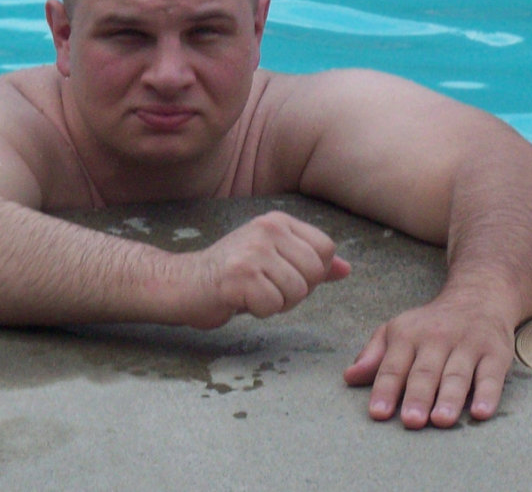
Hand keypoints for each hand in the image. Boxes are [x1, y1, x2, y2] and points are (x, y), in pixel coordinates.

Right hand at [185, 211, 349, 328]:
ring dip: (276, 303)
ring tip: (252, 292)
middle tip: (266, 287)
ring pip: (297, 291)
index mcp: (278, 221)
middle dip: (295, 291)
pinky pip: (273, 305)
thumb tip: (346, 269)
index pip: (325, 248)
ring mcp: (252, 251)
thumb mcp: (274, 258)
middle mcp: (267, 229)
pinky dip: (259, 311)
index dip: (313, 272)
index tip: (284, 274)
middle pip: (314, 273)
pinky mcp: (239, 276)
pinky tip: (241, 299)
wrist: (185, 282)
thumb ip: (309, 262)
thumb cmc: (231, 273)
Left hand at [343, 296, 514, 428]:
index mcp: (407, 334)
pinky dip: (487, 394)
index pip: (393, 365)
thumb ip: (373, 355)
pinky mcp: (495, 353)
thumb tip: (348, 377)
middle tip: (410, 421)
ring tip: (440, 420)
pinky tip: (481, 412)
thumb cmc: (429, 324)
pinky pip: (491, 376)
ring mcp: (467, 345)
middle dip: (416, 396)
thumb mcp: (396, 331)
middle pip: (425, 372)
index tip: (377, 413)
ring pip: (457, 374)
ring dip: (448, 398)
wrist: (477, 298)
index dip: (384, 389)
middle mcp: (436, 338)